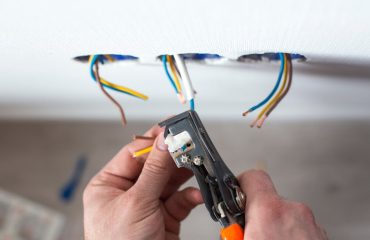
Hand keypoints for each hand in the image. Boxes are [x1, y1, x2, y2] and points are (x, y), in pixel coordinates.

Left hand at [83, 125, 202, 239]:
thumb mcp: (136, 203)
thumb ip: (155, 170)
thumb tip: (165, 140)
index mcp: (109, 185)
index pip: (134, 153)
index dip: (154, 140)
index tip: (172, 127)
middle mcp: (128, 193)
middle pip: (154, 165)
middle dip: (173, 156)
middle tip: (190, 144)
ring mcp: (148, 205)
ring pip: (170, 181)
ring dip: (185, 174)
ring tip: (198, 164)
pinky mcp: (165, 218)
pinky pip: (180, 200)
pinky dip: (191, 196)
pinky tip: (197, 194)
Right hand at [239, 170, 327, 239]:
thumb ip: (235, 227)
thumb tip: (225, 228)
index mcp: (269, 211)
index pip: (253, 177)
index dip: (241, 185)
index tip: (235, 197)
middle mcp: (294, 212)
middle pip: (269, 201)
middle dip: (258, 216)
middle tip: (250, 235)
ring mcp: (313, 225)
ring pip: (287, 216)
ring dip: (276, 227)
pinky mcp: (323, 236)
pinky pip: (301, 228)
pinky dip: (291, 236)